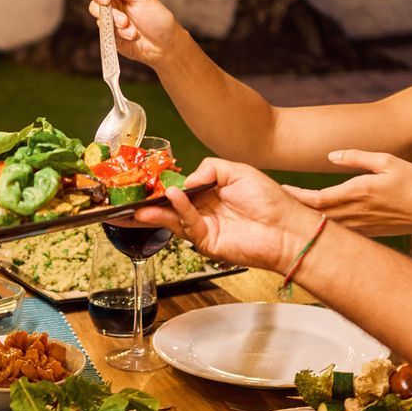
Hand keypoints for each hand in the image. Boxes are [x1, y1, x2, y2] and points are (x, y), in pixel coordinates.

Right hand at [80, 0, 186, 66]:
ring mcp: (110, 20)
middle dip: (110, 13)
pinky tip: (133, 36)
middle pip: (93, 3)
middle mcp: (111, 3)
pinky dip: (120, 35)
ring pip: (100, 20)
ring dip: (117, 25)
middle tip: (124, 20)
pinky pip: (106, 34)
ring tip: (132, 30)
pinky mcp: (110, 35)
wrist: (165, 44)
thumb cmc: (158, 18)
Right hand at [133, 158, 320, 271]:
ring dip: (155, 212)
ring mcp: (203, 227)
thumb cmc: (269, 199)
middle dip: (145, 205)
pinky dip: (178, 212)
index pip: (178, 189)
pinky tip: (173, 198)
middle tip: (124, 202)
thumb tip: (185, 180)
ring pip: (172, 219)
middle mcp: (203, 210)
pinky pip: (187, 225)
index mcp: (209, 193)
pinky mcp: (207, 242)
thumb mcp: (237, 170)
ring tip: (138, 206)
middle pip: (168, 207)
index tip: (143, 182)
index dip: (161, 186)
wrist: (287, 227)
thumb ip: (209, 168)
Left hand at [279, 150, 411, 237]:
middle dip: (293, 207)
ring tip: (286, 208)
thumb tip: (333, 155)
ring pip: (323, 224)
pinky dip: (321, 225)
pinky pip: (337, 229)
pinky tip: (312, 219)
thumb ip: (358, 157)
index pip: (316, 198)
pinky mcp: (365, 232)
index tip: (278, 189)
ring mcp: (358, 225)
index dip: (294, 196)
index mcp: (357, 193)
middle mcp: (354, 212)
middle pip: (313, 213)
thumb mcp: (388, 162)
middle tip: (272, 201)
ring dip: (304, 217)